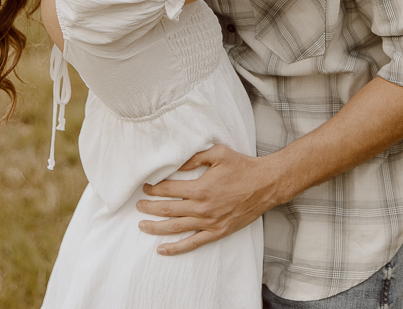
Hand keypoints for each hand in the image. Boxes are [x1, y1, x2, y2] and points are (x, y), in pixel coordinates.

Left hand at [136, 145, 278, 254]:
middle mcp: (203, 208)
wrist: (265, 185)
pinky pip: (193, 243)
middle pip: (168, 210)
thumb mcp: (218, 153)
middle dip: (150, 207)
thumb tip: (176, 164)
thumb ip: (194, 158)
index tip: (145, 186)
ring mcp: (210, 222)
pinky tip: (162, 249)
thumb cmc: (242, 166)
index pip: (169, 189)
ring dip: (156, 228)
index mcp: (201, 188)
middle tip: (137, 205)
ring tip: (142, 225)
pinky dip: (176, 248)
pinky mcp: (217, 231)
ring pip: (176, 228)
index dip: (154, 188)